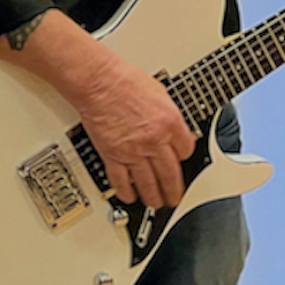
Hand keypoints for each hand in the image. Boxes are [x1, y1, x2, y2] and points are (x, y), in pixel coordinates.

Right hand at [68, 46, 196, 207]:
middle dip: (175, 190)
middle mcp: (154, 141)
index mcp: (171, 123)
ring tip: (157, 204)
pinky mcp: (112, 155)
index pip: (185, 150)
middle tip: (176, 198)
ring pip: (148, 182)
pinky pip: (121, 180)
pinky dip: (126, 191)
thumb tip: (173, 127)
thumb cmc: (126, 80)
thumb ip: (169, 116)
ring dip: (154, 196)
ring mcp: (133, 151)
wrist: (99, 82)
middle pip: (170, 174)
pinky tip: (130, 197)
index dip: (185, 157)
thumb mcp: (162, 94)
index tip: (182, 161)